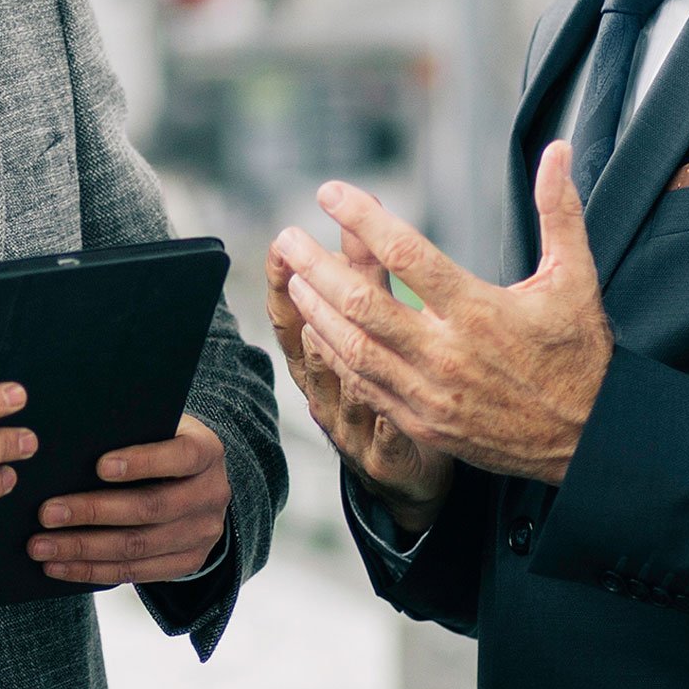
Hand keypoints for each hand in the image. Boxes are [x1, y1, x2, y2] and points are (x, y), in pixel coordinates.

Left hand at [27, 412, 232, 584]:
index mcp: (207, 452)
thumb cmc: (158, 443)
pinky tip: (59, 566)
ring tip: (41, 547)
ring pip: (138, 546)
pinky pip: (136, 573)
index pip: (180, 456)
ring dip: (84, 549)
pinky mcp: (187, 562)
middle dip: (94, 512)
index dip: (142, 462)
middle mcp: (211, 494)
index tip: (99, 466)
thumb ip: (128, 429)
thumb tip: (68, 440)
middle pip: (151, 507)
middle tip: (46, 513)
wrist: (194, 481)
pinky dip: (93, 571)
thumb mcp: (156, 425)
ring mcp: (203, 533)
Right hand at [264, 229, 454, 531]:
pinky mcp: (381, 459)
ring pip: (342, 383)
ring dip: (338, 350)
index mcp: (317, 361)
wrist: (407, 474)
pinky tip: (390, 395)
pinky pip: (383, 433)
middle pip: (313, 337)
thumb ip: (370, 279)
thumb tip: (361, 214)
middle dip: (309, 291)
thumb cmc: (394, 387)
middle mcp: (324, 392)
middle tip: (303, 253)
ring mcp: (349, 427)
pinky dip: (384, 415)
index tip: (281, 244)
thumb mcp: (376, 330)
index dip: (282, 281)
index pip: (291, 315)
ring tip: (333, 321)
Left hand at [275, 142, 611, 485]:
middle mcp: (448, 352)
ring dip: (317, 310)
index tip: (330, 192)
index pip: (407, 254)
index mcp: (479, 310)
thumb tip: (558, 150)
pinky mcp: (424, 422)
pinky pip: (365, 386)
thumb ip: (559, 211)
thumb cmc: (579, 352)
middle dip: (317, 265)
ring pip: (354, 348)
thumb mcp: (575, 277)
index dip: (362, 218)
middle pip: (363, 302)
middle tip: (286, 236)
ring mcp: (431, 392)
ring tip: (294, 278)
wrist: (589, 435)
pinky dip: (334, 357)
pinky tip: (316, 332)